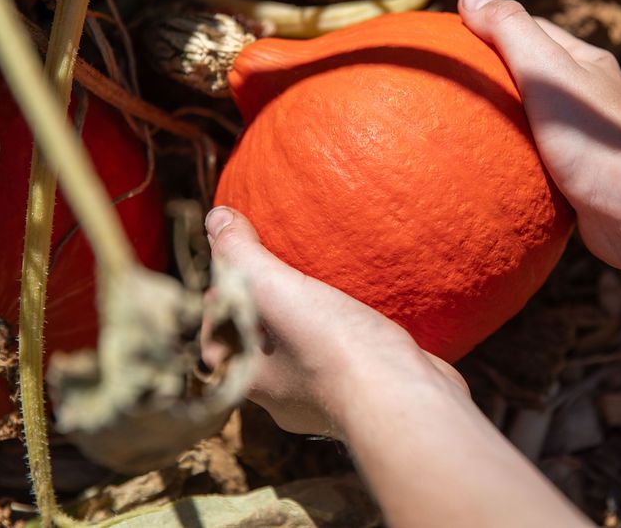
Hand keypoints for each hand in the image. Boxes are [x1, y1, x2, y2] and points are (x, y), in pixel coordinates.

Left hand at [203, 206, 468, 438]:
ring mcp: (326, 401)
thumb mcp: (275, 289)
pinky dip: (347, 335)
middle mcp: (283, 398)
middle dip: (262, 316)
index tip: (228, 278)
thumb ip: (242, 253)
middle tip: (273, 276)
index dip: (216, 309)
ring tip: (318, 288)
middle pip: (258, 349)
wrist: (404, 399)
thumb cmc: (332, 348)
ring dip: (306, 325)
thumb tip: (216, 218)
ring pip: (304, 357)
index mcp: (249, 381)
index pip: (216, 342)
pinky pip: (346, 359)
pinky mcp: (366, 393)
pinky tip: (362, 310)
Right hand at [458, 0, 620, 270]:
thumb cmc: (589, 134)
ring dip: (505, 126)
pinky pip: (540, 162)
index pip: (533, 31)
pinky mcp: (583, 179)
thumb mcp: (544, 69)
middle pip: (534, 76)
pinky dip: (515, 161)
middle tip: (453, 85)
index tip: (454, 38)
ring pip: (536, 123)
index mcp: (588, 63)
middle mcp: (592, 98)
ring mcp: (588, 140)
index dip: (494, 29)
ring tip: (463, 130)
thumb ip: (509, 30)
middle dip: (498, 77)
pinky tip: (490, 171)